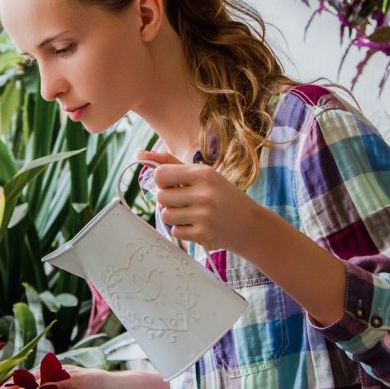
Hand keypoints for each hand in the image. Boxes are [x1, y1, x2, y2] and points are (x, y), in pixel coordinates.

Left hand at [137, 149, 261, 253]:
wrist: (249, 224)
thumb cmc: (221, 195)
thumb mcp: (202, 174)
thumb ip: (171, 163)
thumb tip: (140, 153)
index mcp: (203, 173)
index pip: (160, 174)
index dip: (161, 180)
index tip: (172, 184)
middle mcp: (205, 194)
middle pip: (161, 197)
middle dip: (168, 200)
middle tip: (184, 200)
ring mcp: (204, 216)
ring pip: (166, 215)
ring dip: (174, 215)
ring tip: (190, 212)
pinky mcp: (203, 235)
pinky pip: (175, 231)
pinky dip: (182, 229)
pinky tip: (197, 224)